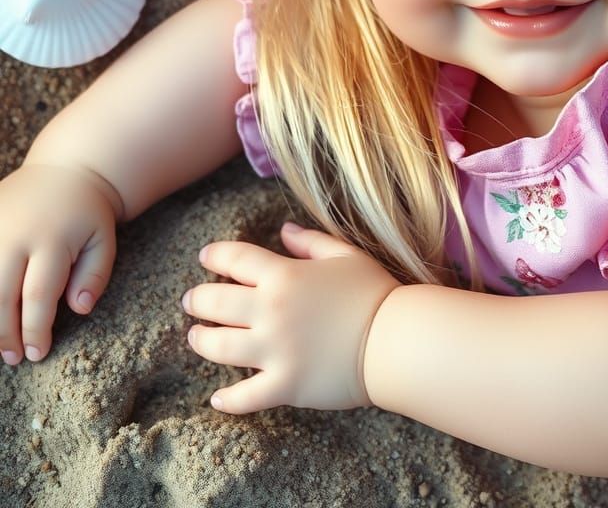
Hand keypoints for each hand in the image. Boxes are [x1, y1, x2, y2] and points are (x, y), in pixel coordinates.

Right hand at [0, 162, 118, 364]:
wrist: (65, 171)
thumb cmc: (87, 214)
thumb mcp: (103, 240)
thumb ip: (95, 275)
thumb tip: (80, 309)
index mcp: (51, 239)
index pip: (38, 295)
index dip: (34, 329)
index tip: (37, 353)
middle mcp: (14, 235)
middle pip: (0, 296)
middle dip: (5, 334)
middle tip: (14, 359)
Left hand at [181, 222, 400, 412]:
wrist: (394, 340)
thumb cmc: (374, 293)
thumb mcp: (346, 255)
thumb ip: (311, 242)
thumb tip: (284, 230)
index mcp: (285, 276)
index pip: (235, 259)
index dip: (215, 255)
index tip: (206, 256)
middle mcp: (271, 312)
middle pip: (215, 303)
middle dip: (197, 300)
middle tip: (191, 301)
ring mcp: (274, 351)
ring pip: (218, 347)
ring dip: (201, 341)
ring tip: (197, 337)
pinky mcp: (284, 385)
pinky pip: (244, 397)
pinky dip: (228, 399)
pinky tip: (218, 398)